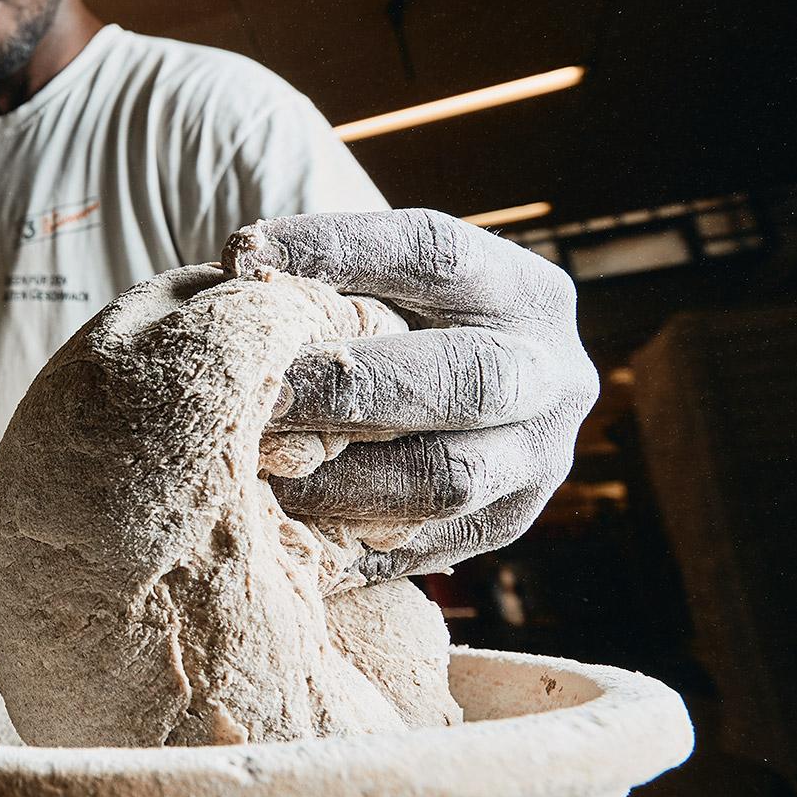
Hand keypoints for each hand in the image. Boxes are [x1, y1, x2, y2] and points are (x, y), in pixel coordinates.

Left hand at [224, 208, 597, 581]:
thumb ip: (324, 280)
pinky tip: (277, 523)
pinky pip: (419, 545)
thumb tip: (243, 276)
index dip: (338, 251)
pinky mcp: (501, 527)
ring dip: (338, 478)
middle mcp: (552, 374)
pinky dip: (341, 537)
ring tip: (257, 467)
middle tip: (260, 390)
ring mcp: (537, 461)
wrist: (448, 397)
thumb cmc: (387, 323)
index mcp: (522, 290)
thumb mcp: (379, 282)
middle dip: (348, 386)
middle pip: (464, 377)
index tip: (245, 257)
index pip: (435, 254)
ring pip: (447, 479)